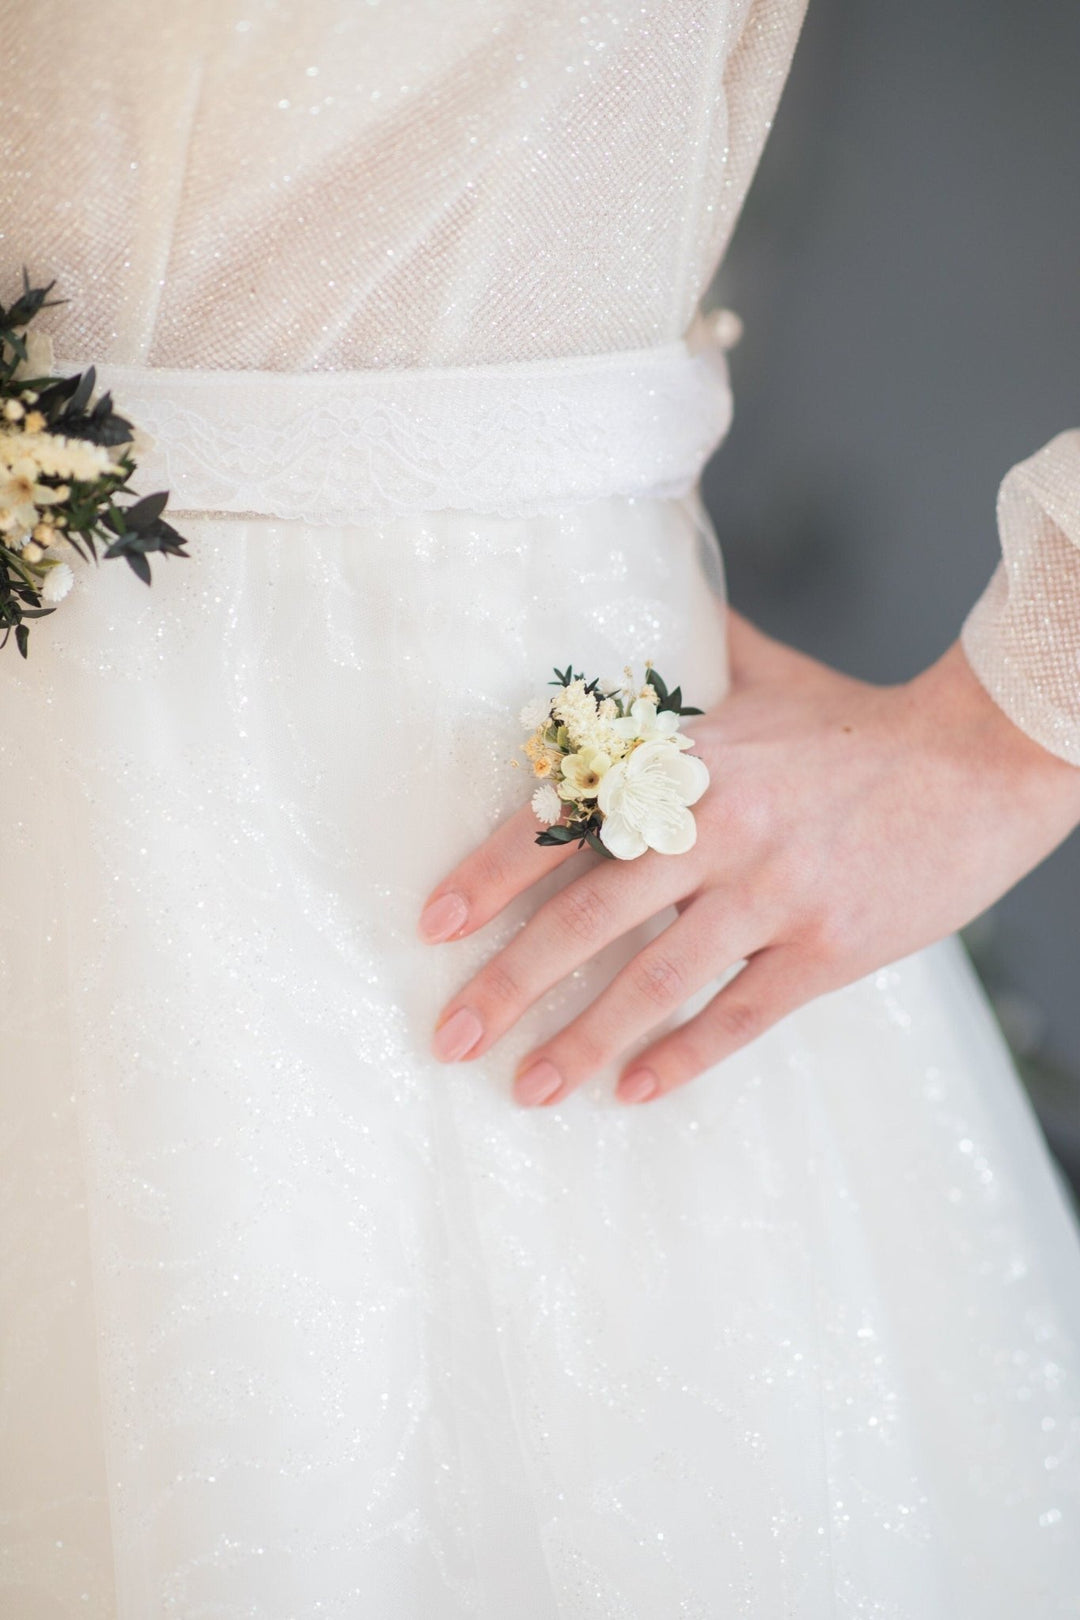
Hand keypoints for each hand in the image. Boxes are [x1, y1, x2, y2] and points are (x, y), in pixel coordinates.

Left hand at [418, 610, 1079, 1106]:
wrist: (981, 759)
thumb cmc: (859, 724)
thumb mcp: (767, 675)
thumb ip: (694, 649)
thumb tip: (639, 581)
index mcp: (689, 760)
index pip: (565, 820)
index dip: (489, 875)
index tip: (433, 926)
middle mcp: (719, 825)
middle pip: (589, 916)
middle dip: (508, 983)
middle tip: (449, 1036)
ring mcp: (775, 892)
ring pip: (656, 980)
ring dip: (581, 1041)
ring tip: (525, 1087)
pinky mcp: (829, 948)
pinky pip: (740, 1016)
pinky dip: (682, 1058)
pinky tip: (632, 1092)